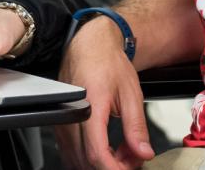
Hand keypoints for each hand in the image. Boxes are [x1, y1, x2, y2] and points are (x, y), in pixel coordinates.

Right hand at [54, 19, 154, 169]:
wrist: (90, 47)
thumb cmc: (108, 63)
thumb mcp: (131, 93)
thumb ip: (136, 127)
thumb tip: (143, 153)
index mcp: (90, 108)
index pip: (97, 154)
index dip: (115, 169)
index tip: (131, 169)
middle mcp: (70, 118)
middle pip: (87, 161)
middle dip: (114, 166)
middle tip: (135, 156)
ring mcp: (62, 124)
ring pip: (78, 160)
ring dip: (103, 163)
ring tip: (125, 149)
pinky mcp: (61, 126)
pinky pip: (73, 152)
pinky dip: (92, 156)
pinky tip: (111, 147)